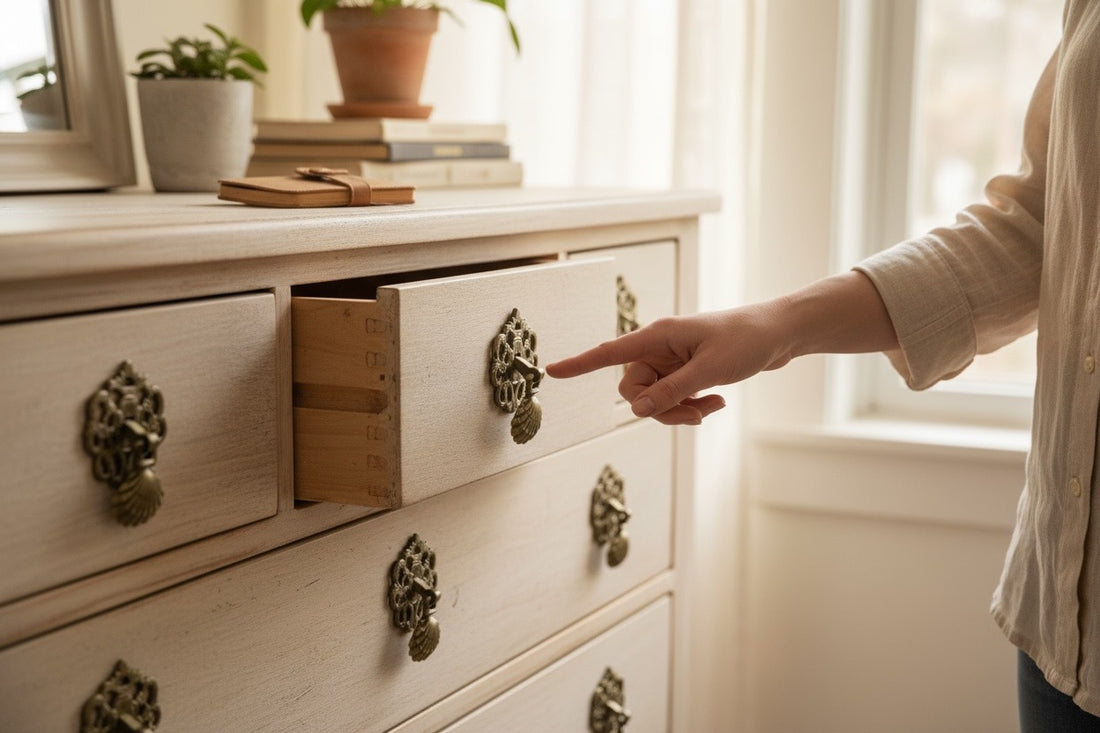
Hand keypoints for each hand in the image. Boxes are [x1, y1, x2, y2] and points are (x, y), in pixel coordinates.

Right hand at [546, 304, 793, 424]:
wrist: (779, 334)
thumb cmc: (746, 341)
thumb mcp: (709, 371)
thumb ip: (671, 391)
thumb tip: (636, 410)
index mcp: (658, 336)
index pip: (609, 352)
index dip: (580, 364)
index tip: (551, 371)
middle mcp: (659, 348)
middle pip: (634, 390)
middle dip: (659, 409)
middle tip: (694, 415)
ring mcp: (671, 361)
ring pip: (654, 399)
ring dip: (679, 411)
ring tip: (712, 408)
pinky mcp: (684, 371)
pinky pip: (672, 398)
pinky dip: (690, 407)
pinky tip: (715, 404)